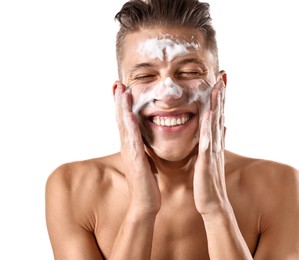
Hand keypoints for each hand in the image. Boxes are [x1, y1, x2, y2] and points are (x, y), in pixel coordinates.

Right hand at [114, 81, 160, 216]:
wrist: (145, 203)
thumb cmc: (147, 182)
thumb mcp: (144, 160)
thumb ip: (142, 148)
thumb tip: (144, 139)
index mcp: (131, 146)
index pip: (125, 121)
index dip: (123, 105)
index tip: (123, 88)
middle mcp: (127, 147)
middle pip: (121, 119)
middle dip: (119, 100)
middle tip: (117, 83)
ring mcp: (129, 153)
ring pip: (124, 126)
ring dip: (121, 107)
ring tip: (120, 90)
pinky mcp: (136, 160)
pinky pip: (132, 139)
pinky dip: (129, 125)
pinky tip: (129, 113)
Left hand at [193, 79, 228, 216]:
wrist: (212, 204)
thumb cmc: (208, 183)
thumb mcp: (211, 160)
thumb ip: (214, 143)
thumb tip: (221, 128)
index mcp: (214, 143)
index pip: (217, 116)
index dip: (219, 99)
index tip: (219, 81)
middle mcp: (216, 143)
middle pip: (219, 114)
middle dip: (221, 94)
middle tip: (222, 75)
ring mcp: (213, 151)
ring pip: (216, 122)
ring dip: (218, 104)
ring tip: (218, 85)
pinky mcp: (207, 160)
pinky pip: (208, 139)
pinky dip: (209, 124)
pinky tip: (209, 111)